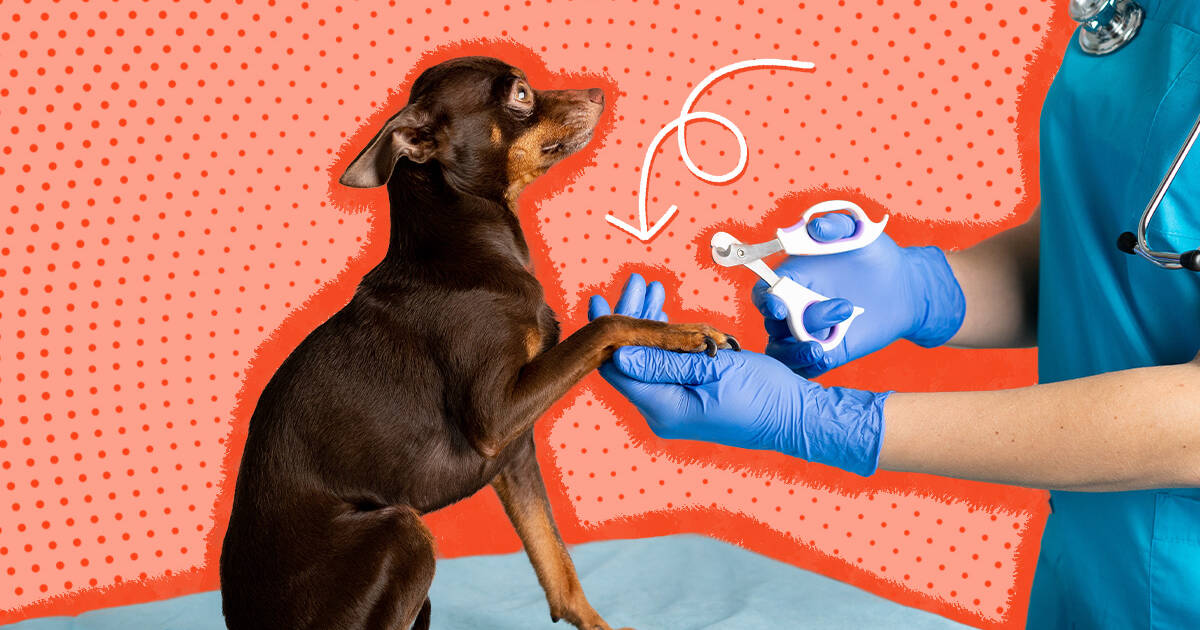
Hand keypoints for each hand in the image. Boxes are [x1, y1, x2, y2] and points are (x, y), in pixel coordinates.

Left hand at [588, 273, 887, 475]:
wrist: (796, 418)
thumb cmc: (764, 394)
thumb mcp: (713, 369)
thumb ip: (665, 361)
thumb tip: (619, 354)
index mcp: (665, 408)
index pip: (617, 369)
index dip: (607, 333)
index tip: (601, 300)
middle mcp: (663, 412)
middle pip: (629, 362)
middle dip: (630, 319)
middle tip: (635, 283)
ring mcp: (674, 408)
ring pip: (646, 361)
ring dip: (648, 324)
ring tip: (650, 289)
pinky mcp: (686, 400)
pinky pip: (663, 367)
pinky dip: (664, 339)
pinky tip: (665, 314)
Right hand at [752, 213, 964, 376]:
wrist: (905, 286)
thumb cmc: (874, 255)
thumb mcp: (858, 232)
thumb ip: (835, 225)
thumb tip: (814, 227)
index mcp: (791, 279)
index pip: (763, 293)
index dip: (764, 301)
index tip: (779, 306)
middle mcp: (794, 307)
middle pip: (773, 324)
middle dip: (796, 322)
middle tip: (843, 307)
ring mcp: (809, 332)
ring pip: (782, 350)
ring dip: (795, 351)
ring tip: (820, 349)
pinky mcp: (827, 351)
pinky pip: (805, 366)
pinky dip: (808, 364)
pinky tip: (824, 355)